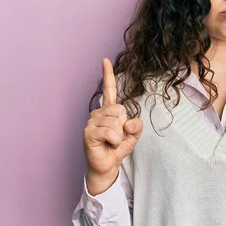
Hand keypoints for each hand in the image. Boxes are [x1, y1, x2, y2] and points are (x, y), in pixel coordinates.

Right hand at [83, 58, 142, 177]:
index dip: (108, 74)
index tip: (105, 60)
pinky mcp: (88, 132)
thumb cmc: (117, 149)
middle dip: (124, 126)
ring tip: (112, 142)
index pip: (109, 89)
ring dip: (119, 136)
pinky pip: (111, 132)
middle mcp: (98, 113)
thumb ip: (136, 127)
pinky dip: (115, 140)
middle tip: (116, 137)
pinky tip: (108, 145)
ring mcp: (91, 122)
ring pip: (116, 122)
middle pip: (120, 110)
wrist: (107, 166)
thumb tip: (130, 123)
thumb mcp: (132, 136)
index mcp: (108, 110)